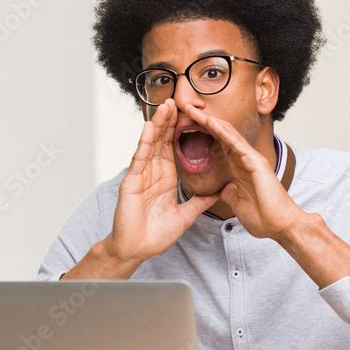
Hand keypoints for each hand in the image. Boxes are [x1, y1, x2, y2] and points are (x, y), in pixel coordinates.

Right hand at [105, 99, 218, 264]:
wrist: (137, 250)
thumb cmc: (154, 235)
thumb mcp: (185, 215)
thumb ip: (199, 202)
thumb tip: (217, 193)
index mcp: (165, 178)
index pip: (173, 147)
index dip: (180, 129)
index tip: (190, 113)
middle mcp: (153, 173)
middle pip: (162, 140)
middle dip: (170, 120)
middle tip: (178, 99)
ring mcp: (141, 176)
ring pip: (151, 144)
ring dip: (158, 125)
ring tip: (166, 105)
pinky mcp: (132, 183)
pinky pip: (140, 159)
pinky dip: (145, 143)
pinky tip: (150, 128)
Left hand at [182, 104, 303, 240]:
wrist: (279, 227)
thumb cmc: (262, 217)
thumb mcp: (237, 202)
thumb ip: (230, 192)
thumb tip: (222, 190)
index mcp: (239, 167)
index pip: (219, 144)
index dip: (203, 132)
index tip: (187, 123)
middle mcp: (245, 159)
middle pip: (222, 134)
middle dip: (203, 121)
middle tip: (186, 107)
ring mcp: (252, 159)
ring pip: (228, 134)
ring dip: (210, 121)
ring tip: (193, 109)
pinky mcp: (257, 162)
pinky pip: (237, 144)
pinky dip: (224, 132)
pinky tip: (212, 122)